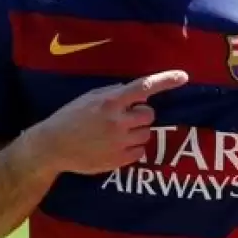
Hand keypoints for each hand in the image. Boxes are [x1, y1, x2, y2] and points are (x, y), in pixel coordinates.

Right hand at [30, 70, 188, 175]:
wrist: (54, 146)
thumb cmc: (71, 117)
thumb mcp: (90, 97)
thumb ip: (115, 94)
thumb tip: (139, 93)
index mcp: (110, 101)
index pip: (144, 87)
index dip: (166, 80)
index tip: (183, 76)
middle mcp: (118, 121)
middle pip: (149, 114)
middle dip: (140, 114)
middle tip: (124, 117)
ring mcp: (120, 142)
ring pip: (147, 134)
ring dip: (138, 131)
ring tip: (117, 132)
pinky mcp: (119, 160)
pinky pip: (140, 151)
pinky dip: (133, 147)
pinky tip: (115, 145)